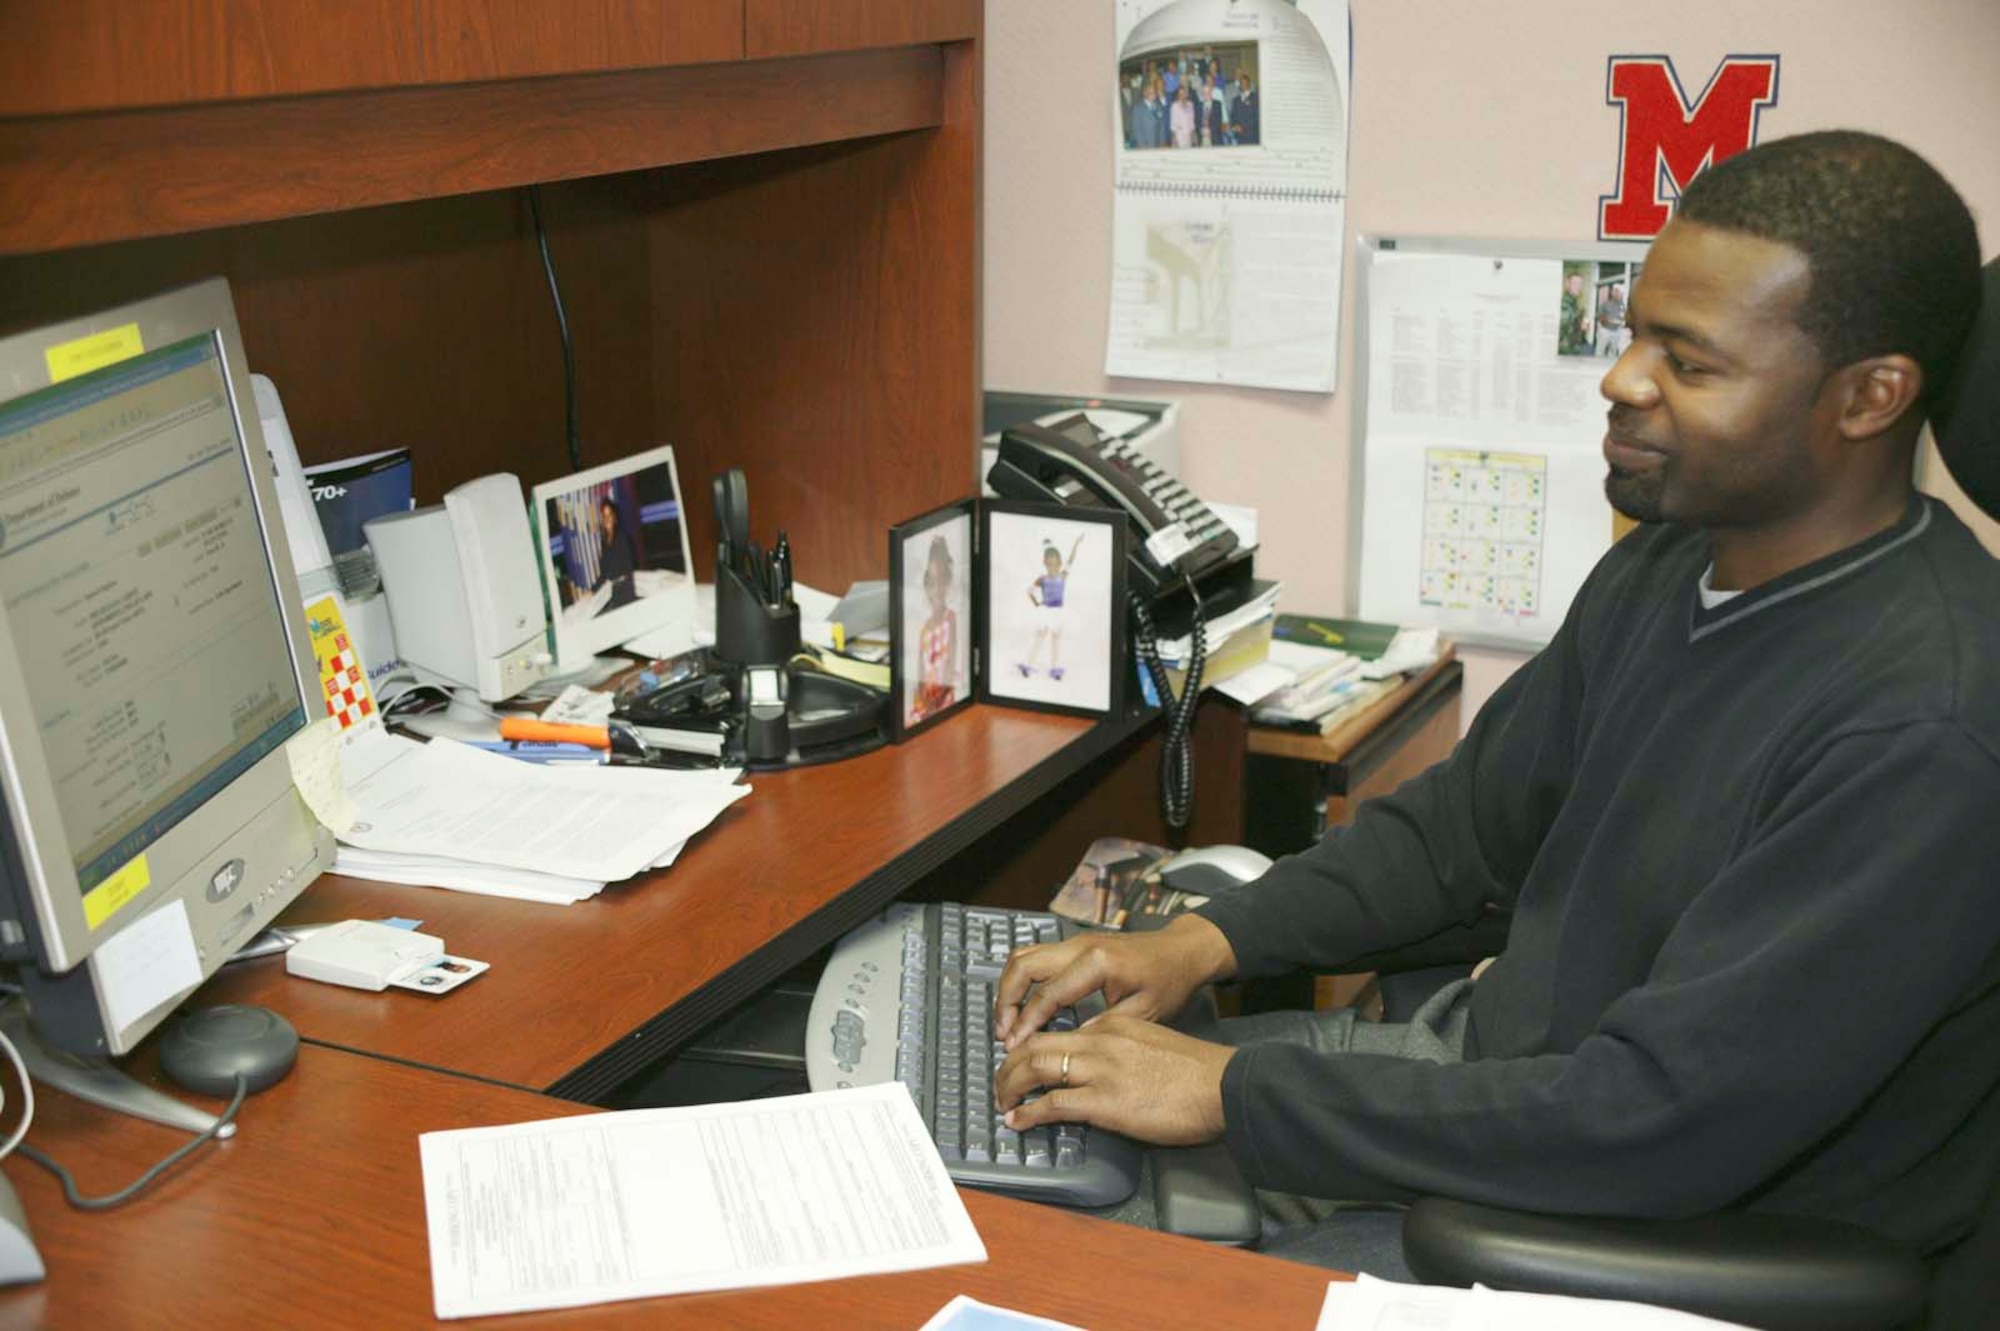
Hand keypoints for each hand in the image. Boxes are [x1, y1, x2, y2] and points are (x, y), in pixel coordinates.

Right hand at [992, 914, 1235, 1048]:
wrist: (1183, 951)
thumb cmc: (1170, 980)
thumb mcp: (1143, 1013)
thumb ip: (1103, 1028)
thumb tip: (1066, 1046)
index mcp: (1098, 962)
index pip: (1048, 993)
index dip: (1027, 1023)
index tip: (1015, 1046)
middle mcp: (1082, 946)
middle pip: (1023, 965)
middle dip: (1007, 1001)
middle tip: (1004, 1033)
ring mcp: (1076, 942)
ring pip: (1024, 956)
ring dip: (1010, 988)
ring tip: (1008, 1022)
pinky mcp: (1076, 946)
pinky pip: (1036, 958)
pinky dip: (1023, 981)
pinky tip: (1024, 1007)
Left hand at [994, 1015, 1233, 1145]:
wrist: (1221, 1085)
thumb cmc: (1196, 1072)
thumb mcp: (1153, 1042)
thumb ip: (1122, 1048)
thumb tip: (1101, 1070)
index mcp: (1113, 1024)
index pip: (1059, 1032)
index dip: (1033, 1048)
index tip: (1023, 1064)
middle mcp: (1100, 1040)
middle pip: (1036, 1044)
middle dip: (1008, 1065)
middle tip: (1000, 1084)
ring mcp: (1100, 1069)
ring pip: (1035, 1067)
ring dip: (1010, 1086)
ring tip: (1002, 1102)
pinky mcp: (1104, 1101)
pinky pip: (1052, 1104)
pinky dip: (1028, 1113)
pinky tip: (1019, 1121)